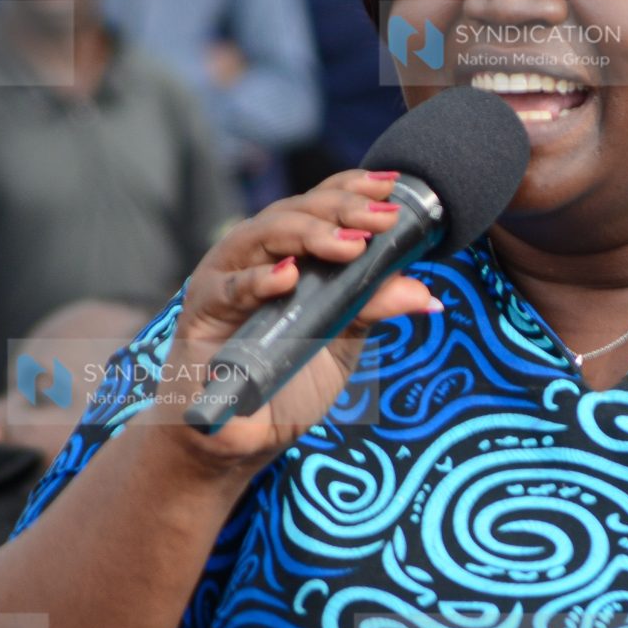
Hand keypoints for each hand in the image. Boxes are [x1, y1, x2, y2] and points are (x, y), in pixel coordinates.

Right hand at [147, 170, 441, 469]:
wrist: (240, 437)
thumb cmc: (285, 380)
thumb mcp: (341, 341)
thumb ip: (372, 308)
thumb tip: (426, 295)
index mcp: (288, 251)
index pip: (319, 204)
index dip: (353, 190)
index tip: (393, 190)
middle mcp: (254, 255)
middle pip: (294, 212)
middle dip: (342, 211)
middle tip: (382, 220)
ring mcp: (225, 278)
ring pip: (262, 236)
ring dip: (308, 235)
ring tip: (350, 245)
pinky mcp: (202, 312)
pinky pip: (228, 289)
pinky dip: (257, 281)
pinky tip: (288, 277)